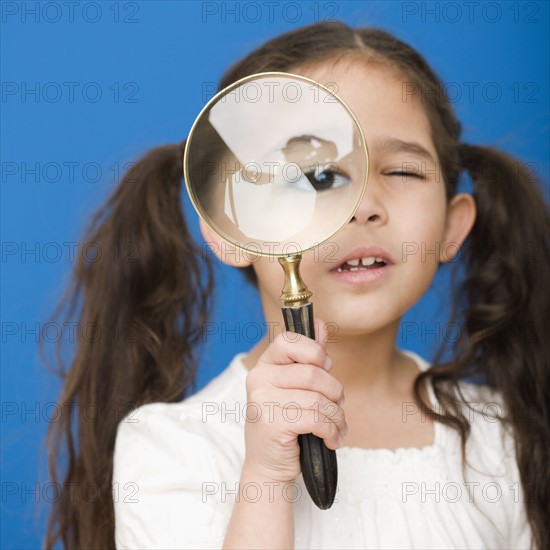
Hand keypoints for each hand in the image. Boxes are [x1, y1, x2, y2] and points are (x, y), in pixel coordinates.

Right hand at [242, 318, 346, 483]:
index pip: (289, 340)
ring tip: (336, 427)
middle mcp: (259, 378)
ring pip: (318, 398)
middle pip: (312, 373)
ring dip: (336, 416)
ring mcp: (262, 400)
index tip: (325, 367)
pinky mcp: (272, 422)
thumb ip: (309, 358)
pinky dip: (331, 431)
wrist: (268, 468)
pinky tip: (331, 439)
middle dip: (335, 392)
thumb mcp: (296, 389)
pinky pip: (316, 418)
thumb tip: (320, 325)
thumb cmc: (285, 425)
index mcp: (264, 365)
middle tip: (337, 407)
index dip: (314, 351)